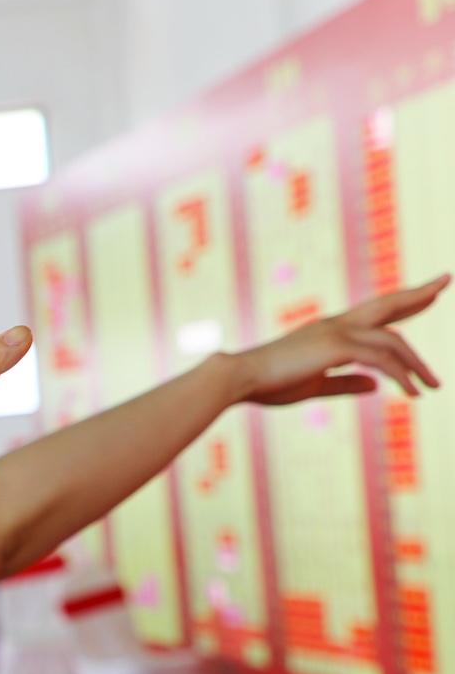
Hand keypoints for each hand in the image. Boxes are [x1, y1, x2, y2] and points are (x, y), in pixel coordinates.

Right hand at [232, 276, 446, 404]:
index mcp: (330, 329)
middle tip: (445, 281)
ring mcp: (337, 332)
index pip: (375, 312)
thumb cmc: (268, 384)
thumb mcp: (314, 384)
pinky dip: (400, 375)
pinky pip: (381, 360)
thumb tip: (377, 386)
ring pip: (392, 340)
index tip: (427, 295)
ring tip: (431, 386)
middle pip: (387, 304)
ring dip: (416, 364)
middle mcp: (337, 324)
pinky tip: (411, 393)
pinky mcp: (336, 347)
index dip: (403, 303)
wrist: (238, 379)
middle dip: (419, 293)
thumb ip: (347, 383)